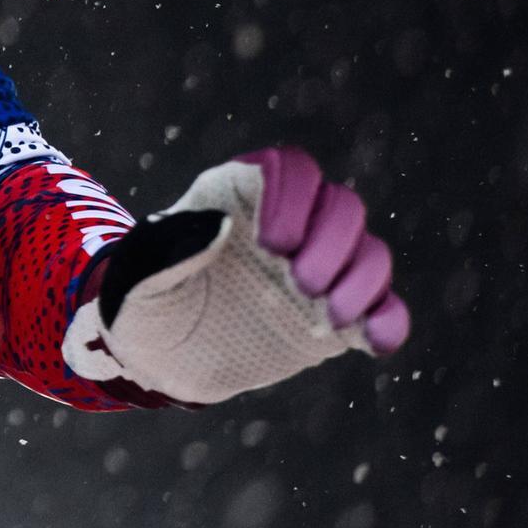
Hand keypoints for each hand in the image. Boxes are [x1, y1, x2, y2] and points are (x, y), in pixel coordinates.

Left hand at [64, 146, 410, 405]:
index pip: (291, 170)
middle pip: (342, 207)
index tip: (273, 243)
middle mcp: (288, 226)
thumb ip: (169, 249)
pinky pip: (384, 308)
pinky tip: (372, 344)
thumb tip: (221, 224)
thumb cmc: (143, 303)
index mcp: (240, 198)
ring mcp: (318, 270)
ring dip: (362, 281)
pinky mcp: (338, 317)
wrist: (161, 357)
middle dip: (333, 243)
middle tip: (300, 285)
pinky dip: (388, 322)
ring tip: (328, 318)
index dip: (294, 197)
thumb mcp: (139, 279)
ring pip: (370, 252)